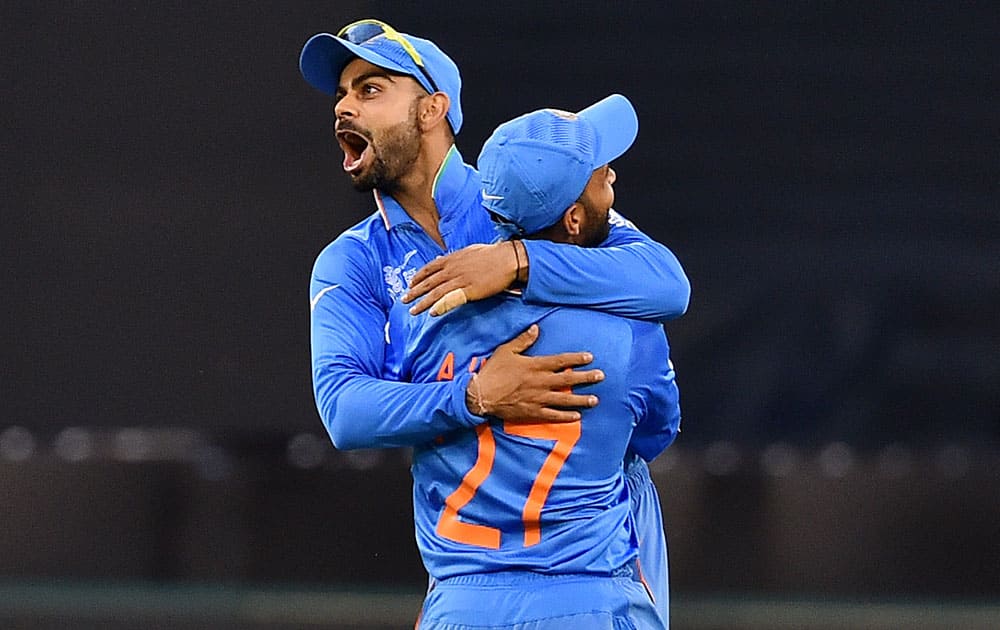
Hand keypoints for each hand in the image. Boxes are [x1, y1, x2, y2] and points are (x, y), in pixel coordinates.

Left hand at [402, 241, 525, 315]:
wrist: (507, 259)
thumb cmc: (492, 255)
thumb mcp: (470, 251)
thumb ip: (456, 258)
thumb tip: (447, 260)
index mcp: (452, 259)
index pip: (429, 268)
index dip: (418, 277)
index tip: (410, 284)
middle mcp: (452, 269)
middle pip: (428, 282)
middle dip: (414, 292)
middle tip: (404, 300)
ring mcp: (459, 280)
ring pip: (435, 293)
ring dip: (422, 303)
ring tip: (413, 311)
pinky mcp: (469, 291)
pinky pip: (450, 300)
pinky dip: (440, 306)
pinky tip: (432, 313)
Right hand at [466, 325, 603, 422]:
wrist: (481, 395)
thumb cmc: (493, 371)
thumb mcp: (506, 351)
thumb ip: (523, 340)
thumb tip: (536, 328)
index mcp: (535, 365)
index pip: (561, 361)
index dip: (576, 359)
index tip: (589, 357)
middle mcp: (541, 382)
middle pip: (568, 379)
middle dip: (586, 378)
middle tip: (601, 376)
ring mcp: (538, 398)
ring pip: (565, 399)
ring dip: (581, 399)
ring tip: (595, 399)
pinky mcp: (533, 412)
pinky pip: (553, 415)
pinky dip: (566, 416)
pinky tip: (577, 416)